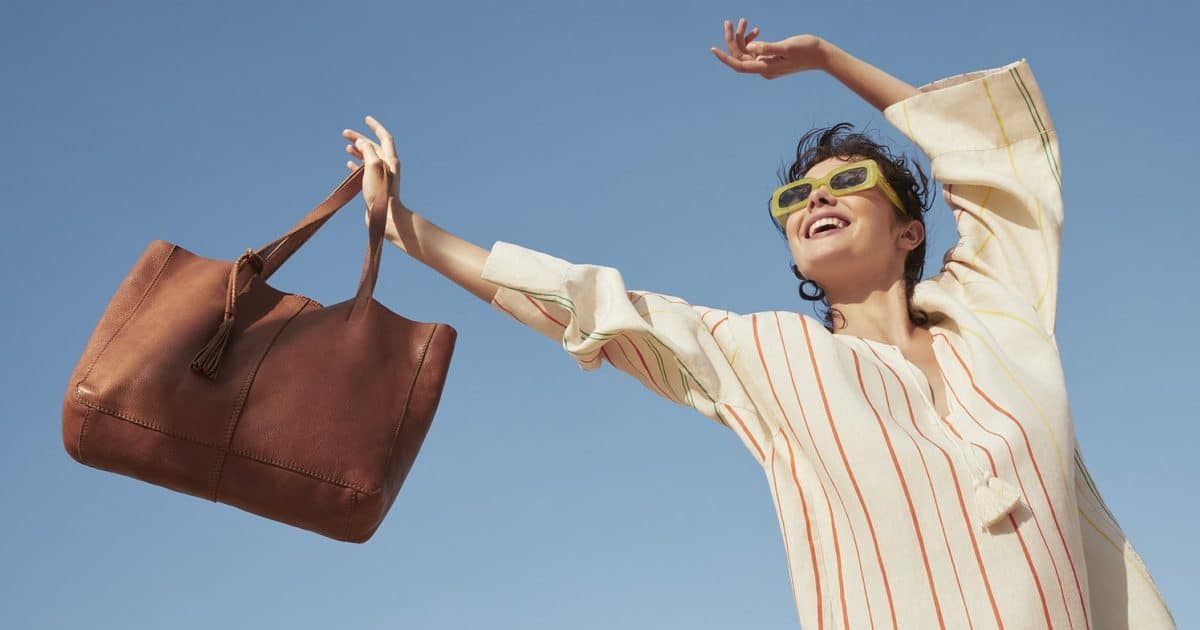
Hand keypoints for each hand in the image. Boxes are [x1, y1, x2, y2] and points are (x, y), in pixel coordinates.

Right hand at [342, 115, 401, 238]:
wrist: (385, 216)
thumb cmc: (381, 192)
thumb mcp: (373, 166)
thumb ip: (368, 151)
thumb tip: (362, 142)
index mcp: (390, 159)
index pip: (384, 137)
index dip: (375, 126)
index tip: (366, 119)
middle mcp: (387, 166)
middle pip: (373, 147)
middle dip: (360, 138)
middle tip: (344, 133)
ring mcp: (381, 176)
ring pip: (368, 158)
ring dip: (358, 151)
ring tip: (347, 147)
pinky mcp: (375, 186)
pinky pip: (365, 171)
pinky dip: (357, 165)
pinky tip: (348, 164)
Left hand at [710, 19, 826, 79]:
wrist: (821, 56)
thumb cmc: (807, 50)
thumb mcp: (787, 48)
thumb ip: (768, 49)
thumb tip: (751, 48)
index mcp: (766, 68)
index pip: (740, 65)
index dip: (725, 58)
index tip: (713, 49)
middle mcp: (763, 69)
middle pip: (741, 56)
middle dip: (733, 39)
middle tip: (729, 22)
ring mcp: (767, 65)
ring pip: (747, 52)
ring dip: (742, 37)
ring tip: (743, 20)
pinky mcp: (771, 60)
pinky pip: (755, 50)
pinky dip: (753, 40)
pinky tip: (756, 30)